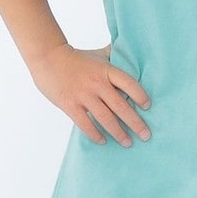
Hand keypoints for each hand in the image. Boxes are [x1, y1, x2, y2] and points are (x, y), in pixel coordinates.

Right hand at [30, 42, 151, 146]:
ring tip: (128, 143)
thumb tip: (133, 56)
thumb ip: (115, 57)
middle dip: (135, 123)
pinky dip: (95, 134)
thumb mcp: (99, 54)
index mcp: (106, 70)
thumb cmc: (76, 57)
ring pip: (105, 118)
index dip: (140, 96)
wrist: (48, 57)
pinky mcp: (70, 105)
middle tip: (146, 135)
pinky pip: (85, 124)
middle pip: (120, 106)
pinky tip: (103, 141)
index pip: (129, 83)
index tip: (148, 107)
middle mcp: (97, 83)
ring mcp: (83, 95)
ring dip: (118, 132)